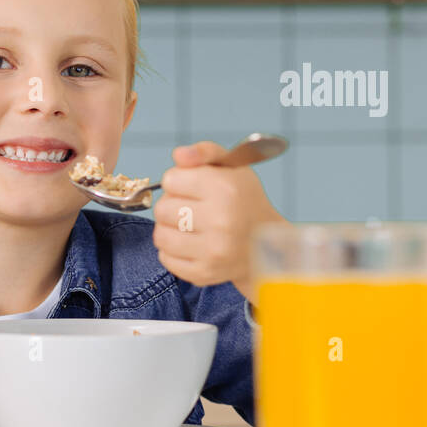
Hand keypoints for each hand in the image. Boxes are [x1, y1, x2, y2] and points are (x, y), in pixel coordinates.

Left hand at [151, 140, 285, 300]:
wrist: (266, 247)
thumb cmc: (244, 202)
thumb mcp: (233, 168)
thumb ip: (205, 152)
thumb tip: (178, 155)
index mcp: (225, 189)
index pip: (170, 180)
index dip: (179, 181)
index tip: (194, 188)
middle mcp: (220, 221)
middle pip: (162, 209)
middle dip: (173, 206)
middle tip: (193, 209)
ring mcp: (212, 251)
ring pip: (160, 235)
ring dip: (170, 229)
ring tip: (190, 227)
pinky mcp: (204, 273)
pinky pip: (165, 259)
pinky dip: (173, 251)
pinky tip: (192, 245)